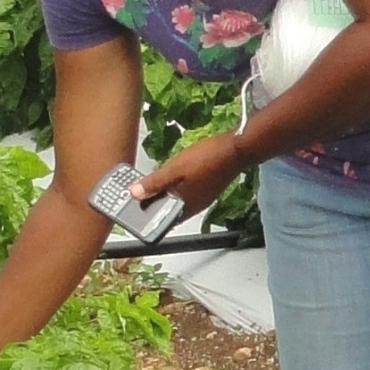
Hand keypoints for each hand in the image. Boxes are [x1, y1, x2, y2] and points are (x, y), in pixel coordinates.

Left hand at [129, 132, 244, 218]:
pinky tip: (171, 177)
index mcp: (186, 207)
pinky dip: (175, 188)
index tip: (132, 208)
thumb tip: (135, 194)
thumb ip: (155, 182)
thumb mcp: (175, 169)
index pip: (162, 220)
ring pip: (177, 200)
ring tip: (149, 184)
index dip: (147, 216)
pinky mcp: (207, 186)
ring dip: (164, 194)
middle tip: (138, 193)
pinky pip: (186, 192)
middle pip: (169, 210)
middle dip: (153, 203)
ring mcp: (202, 197)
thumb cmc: (207, 159)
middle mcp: (195, 206)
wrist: (236, 148)